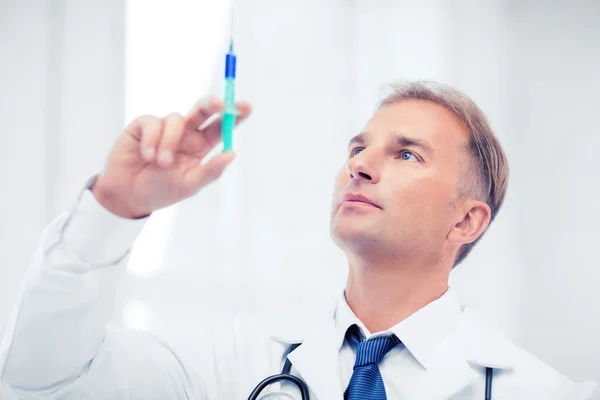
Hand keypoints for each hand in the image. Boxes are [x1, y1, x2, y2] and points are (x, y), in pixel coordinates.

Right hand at [92, 97, 251, 218]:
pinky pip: (153, 123)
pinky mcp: (144, 125)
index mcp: (201, 146)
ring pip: (176, 119)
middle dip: (212, 103)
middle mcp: (186, 133)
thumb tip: (232, 154)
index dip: (234, 115)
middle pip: (203, 109)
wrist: (127, 195)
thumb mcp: (189, 185)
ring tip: (161, 164)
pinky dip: (151, 141)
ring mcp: (165, 127)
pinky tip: (146, 157)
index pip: (221, 126)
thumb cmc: (161, 190)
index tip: (247, 107)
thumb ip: (210, 171)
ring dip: (169, 143)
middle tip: (219, 104)